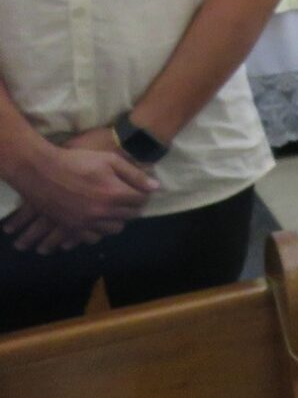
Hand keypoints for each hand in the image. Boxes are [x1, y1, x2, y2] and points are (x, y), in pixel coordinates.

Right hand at [3, 136, 155, 251]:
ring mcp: (86, 222)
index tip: (139, 190)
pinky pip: (92, 238)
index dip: (142, 195)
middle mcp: (103, 212)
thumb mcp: (109, 160)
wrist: (41, 171)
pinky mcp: (71, 228)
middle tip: (127, 199)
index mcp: (115, 194)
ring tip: (113, 209)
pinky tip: (96, 220)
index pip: (140, 201)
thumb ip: (134, 174)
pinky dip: (98, 231)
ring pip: (113, 229)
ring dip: (117, 220)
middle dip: (132, 207)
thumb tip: (155, 187)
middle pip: (130, 216)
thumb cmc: (77, 161)